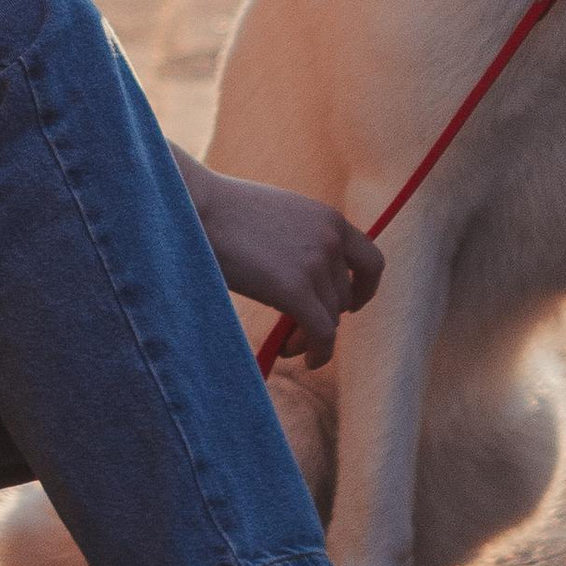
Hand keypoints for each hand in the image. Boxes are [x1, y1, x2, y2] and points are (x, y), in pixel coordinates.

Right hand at [180, 156, 382, 365]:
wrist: (195, 207)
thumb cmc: (225, 213)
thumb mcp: (279, 217)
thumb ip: (303, 242)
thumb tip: (310, 286)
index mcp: (329, 218)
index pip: (371, 261)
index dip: (364, 289)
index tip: (350, 304)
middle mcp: (330, 239)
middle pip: (343, 297)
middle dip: (324, 317)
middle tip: (298, 331)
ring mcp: (315, 264)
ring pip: (330, 318)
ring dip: (311, 336)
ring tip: (288, 342)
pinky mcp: (295, 290)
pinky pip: (322, 335)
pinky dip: (317, 352)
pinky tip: (300, 358)